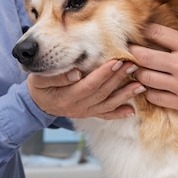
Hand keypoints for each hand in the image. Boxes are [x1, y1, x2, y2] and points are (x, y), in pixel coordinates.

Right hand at [27, 60, 145, 119]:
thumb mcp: (39, 79)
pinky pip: (105, 115)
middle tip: (132, 66)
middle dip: (118, 79)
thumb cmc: (38, 87)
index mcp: (66, 97)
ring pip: (107, 104)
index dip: (103, 74)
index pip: (89, 85)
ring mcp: (84, 112)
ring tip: (140, 85)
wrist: (37, 104)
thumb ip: (56, 76)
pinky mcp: (88, 114)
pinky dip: (119, 114)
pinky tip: (132, 110)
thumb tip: (76, 72)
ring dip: (125, 95)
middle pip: (102, 93)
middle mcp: (77, 108)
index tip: (116, 62)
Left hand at [130, 24, 177, 119]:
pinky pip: (154, 97)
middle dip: (131, 52)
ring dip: (138, 73)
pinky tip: (150, 88)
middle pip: (143, 55)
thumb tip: (166, 32)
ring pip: (144, 77)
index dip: (143, 31)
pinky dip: (149, 92)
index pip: (156, 32)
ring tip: (137, 70)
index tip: (137, 32)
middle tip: (127, 51)